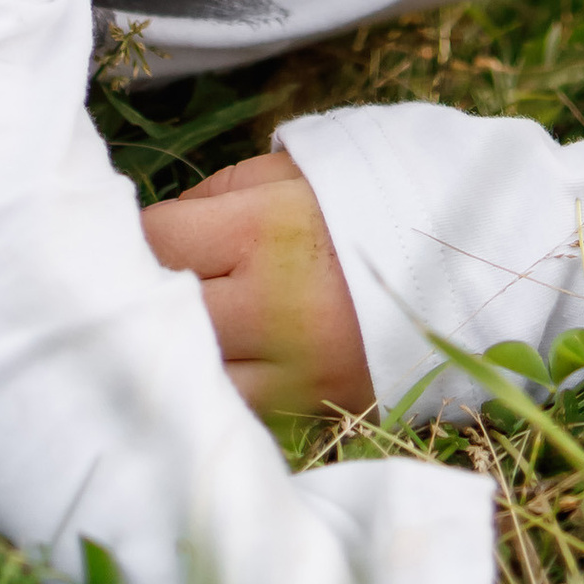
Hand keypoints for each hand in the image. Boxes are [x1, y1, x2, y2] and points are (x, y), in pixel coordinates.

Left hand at [140, 148, 373, 417]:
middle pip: (160, 312)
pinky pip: (230, 410)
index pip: (157, 241)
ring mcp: (289, 366)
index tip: (128, 241)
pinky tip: (206, 371)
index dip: (131, 239)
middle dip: (138, 298)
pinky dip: (210, 392)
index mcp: (265, 229)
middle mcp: (272, 303)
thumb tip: (155, 231)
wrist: (454, 267)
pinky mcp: (306, 409)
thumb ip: (215, 195)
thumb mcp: (290, 173)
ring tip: (167, 334)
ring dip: (170, 354)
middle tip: (131, 290)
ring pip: (187, 372)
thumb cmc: (361, 205)